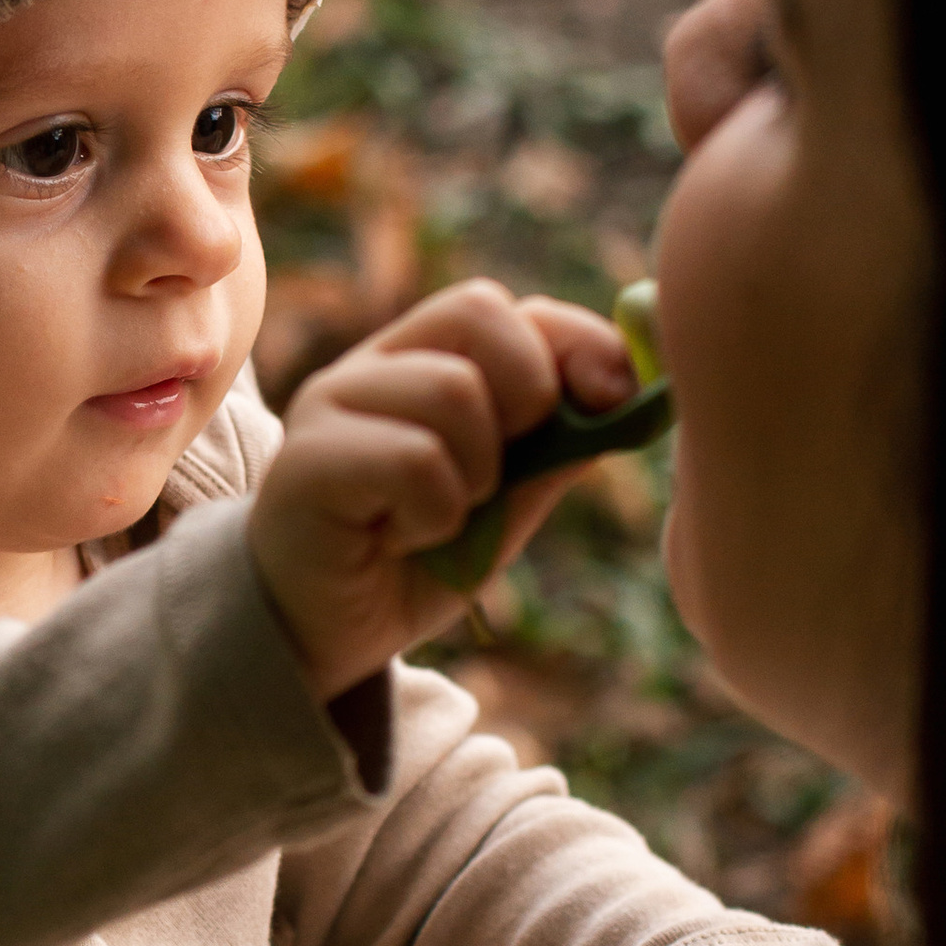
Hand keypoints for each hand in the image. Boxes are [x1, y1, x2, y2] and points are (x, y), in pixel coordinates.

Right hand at [247, 279, 638, 701]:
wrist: (322, 638)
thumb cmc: (412, 565)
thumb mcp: (508, 501)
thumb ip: (558, 446)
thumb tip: (639, 394)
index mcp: (421, 361)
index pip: (509, 307)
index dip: (578, 342)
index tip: (615, 398)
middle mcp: (371, 366)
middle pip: (480, 312)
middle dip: (527, 394)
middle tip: (499, 475)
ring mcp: (331, 405)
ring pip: (454, 390)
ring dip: (476, 475)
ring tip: (437, 521)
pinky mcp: (306, 461)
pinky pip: (416, 460)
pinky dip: (436, 515)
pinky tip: (402, 540)